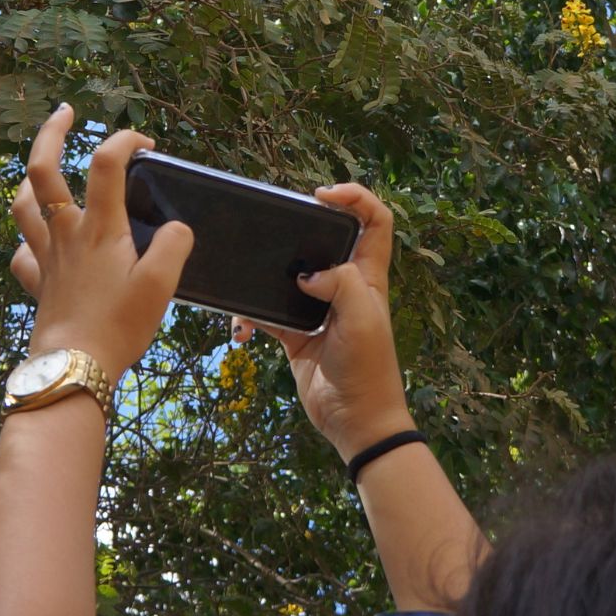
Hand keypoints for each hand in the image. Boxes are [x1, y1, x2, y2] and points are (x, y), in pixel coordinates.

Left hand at [10, 104, 193, 379]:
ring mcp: (46, 257)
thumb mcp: (163, 285)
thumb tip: (176, 227)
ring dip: (30, 178)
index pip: (107, 162)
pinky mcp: (37, 283)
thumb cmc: (118, 327)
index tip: (146, 143)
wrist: (74, 367)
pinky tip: (38, 242)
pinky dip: (27, 241)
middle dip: (52, 133)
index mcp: (99, 228)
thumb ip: (174, 244)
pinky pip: (22, 253)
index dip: (125, 139)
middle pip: (43, 168)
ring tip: (43, 167)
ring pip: (22, 204)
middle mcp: (66, 233)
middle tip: (66, 113)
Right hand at [230, 183, 412, 460]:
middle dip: (301, 229)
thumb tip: (306, 274)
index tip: (323, 195)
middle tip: (275, 229)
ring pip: (288, 276)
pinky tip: (241, 330)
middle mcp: (344, 288)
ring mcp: (318, 310)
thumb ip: (339, 282)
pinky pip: (266, 315)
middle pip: (325, 242)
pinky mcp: (295, 335)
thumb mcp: (362, 317)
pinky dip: (249, 318)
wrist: (354, 420)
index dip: (356, 199)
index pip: (374, 222)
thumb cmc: (368, 368)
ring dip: (265, 277)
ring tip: (248, 277)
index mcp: (367, 277)